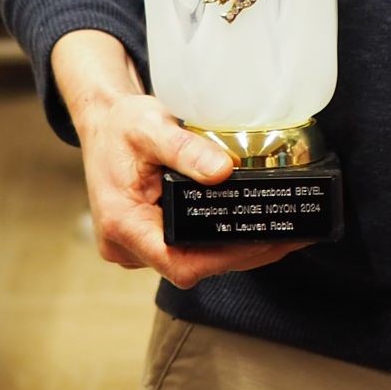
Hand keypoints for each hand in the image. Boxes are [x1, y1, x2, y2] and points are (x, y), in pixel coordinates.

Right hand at [53, 31, 307, 289]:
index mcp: (123, 224)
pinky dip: (217, 243)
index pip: (179, 263)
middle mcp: (126, 245)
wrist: (103, 123)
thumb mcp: (151, 127)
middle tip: (287, 237)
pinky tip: (247, 229)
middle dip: (241, 255)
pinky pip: (185, 250)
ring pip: (191, 262)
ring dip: (233, 252)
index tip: (261, 241)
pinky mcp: (146, 241)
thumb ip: (186, 150)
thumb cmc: (122, 125)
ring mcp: (135, 247)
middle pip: (191, 266)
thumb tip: (224, 171)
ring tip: (279, 235)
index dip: (223, 259)